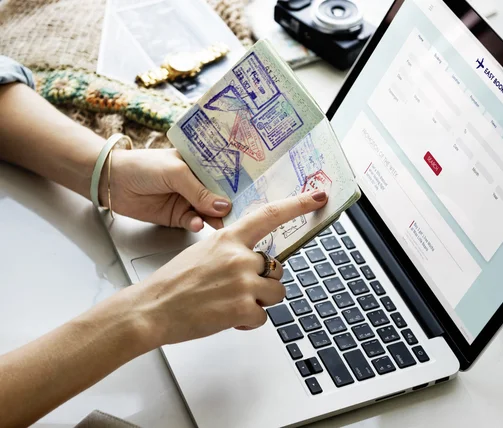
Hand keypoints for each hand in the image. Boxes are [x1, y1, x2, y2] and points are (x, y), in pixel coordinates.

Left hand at [99, 148, 230, 230]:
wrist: (112, 182)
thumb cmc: (143, 166)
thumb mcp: (176, 172)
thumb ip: (200, 191)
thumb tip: (225, 206)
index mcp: (202, 164)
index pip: (227, 175)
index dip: (240, 185)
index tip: (255, 195)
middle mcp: (199, 183)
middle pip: (222, 197)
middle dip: (231, 206)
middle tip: (240, 215)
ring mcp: (190, 201)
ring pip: (210, 213)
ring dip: (215, 219)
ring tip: (218, 224)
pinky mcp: (179, 217)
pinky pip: (195, 223)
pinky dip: (197, 225)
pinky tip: (196, 223)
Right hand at [127, 189, 327, 347]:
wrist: (151, 310)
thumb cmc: (173, 283)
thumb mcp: (203, 252)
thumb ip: (231, 251)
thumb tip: (254, 261)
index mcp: (228, 238)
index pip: (269, 215)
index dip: (297, 204)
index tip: (318, 196)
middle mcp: (239, 256)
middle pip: (276, 266)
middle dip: (264, 280)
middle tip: (238, 288)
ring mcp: (243, 282)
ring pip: (276, 292)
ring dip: (260, 301)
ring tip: (231, 303)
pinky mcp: (244, 308)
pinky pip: (263, 316)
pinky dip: (248, 322)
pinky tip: (226, 318)